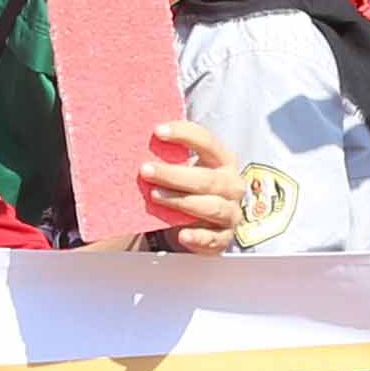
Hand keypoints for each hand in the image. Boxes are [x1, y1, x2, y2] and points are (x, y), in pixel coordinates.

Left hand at [125, 120, 244, 251]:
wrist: (198, 224)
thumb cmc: (188, 188)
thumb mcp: (185, 169)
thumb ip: (172, 157)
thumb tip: (138, 138)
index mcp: (223, 161)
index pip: (208, 143)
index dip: (184, 134)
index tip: (157, 131)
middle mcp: (232, 185)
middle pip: (207, 179)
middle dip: (174, 174)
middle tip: (145, 169)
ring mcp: (231, 212)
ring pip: (211, 206)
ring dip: (181, 201)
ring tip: (154, 195)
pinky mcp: (224, 238)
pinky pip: (213, 238)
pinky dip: (198, 237)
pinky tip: (182, 235)